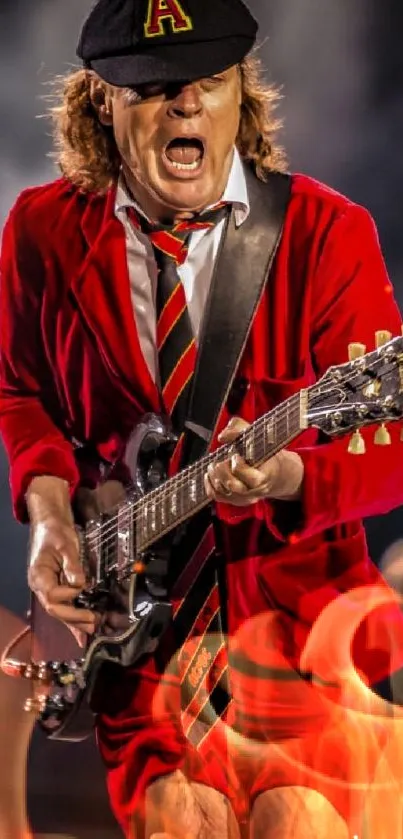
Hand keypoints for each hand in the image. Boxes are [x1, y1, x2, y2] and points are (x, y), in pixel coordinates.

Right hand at [27, 515, 95, 647]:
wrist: (51, 524)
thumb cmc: (56, 532)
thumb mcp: (66, 545)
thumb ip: (72, 566)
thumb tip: (80, 584)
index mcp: (39, 575)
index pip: (52, 595)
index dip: (68, 595)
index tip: (83, 588)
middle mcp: (40, 586)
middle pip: (55, 609)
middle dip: (74, 618)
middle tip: (93, 623)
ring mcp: (47, 588)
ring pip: (60, 611)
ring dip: (75, 622)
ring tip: (92, 631)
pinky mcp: (56, 587)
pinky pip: (64, 606)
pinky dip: (73, 619)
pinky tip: (81, 633)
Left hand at [205, 417, 303, 506]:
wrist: (270, 471)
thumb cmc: (262, 451)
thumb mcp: (255, 435)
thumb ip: (239, 429)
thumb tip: (222, 437)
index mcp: (265, 477)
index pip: (252, 479)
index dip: (239, 465)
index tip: (235, 455)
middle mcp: (254, 491)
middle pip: (233, 486)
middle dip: (223, 470)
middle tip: (222, 460)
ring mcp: (243, 497)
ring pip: (223, 491)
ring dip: (214, 475)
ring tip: (214, 464)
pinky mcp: (233, 500)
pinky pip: (215, 496)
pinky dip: (208, 483)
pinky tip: (209, 473)